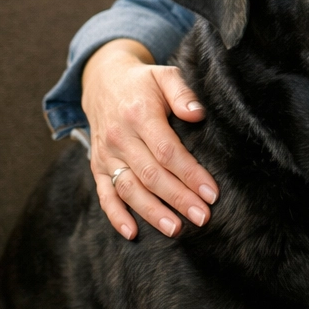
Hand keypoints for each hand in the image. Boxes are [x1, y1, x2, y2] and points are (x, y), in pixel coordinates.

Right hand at [81, 39, 216, 239]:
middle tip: (203, 218)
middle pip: (151, 176)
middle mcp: (120, 138)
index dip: (190, 174)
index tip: (211, 193)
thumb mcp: (165, 76)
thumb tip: (198, 114)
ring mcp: (106, 154)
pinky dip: (116, 215)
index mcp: (140, 116)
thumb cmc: (144, 82)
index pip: (167, 152)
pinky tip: (132, 232)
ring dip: (152, 212)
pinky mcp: (97, 166)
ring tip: (176, 229)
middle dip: (179, 200)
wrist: (102, 81)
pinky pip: (105, 194)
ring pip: (129, 189)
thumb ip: (183, 93)